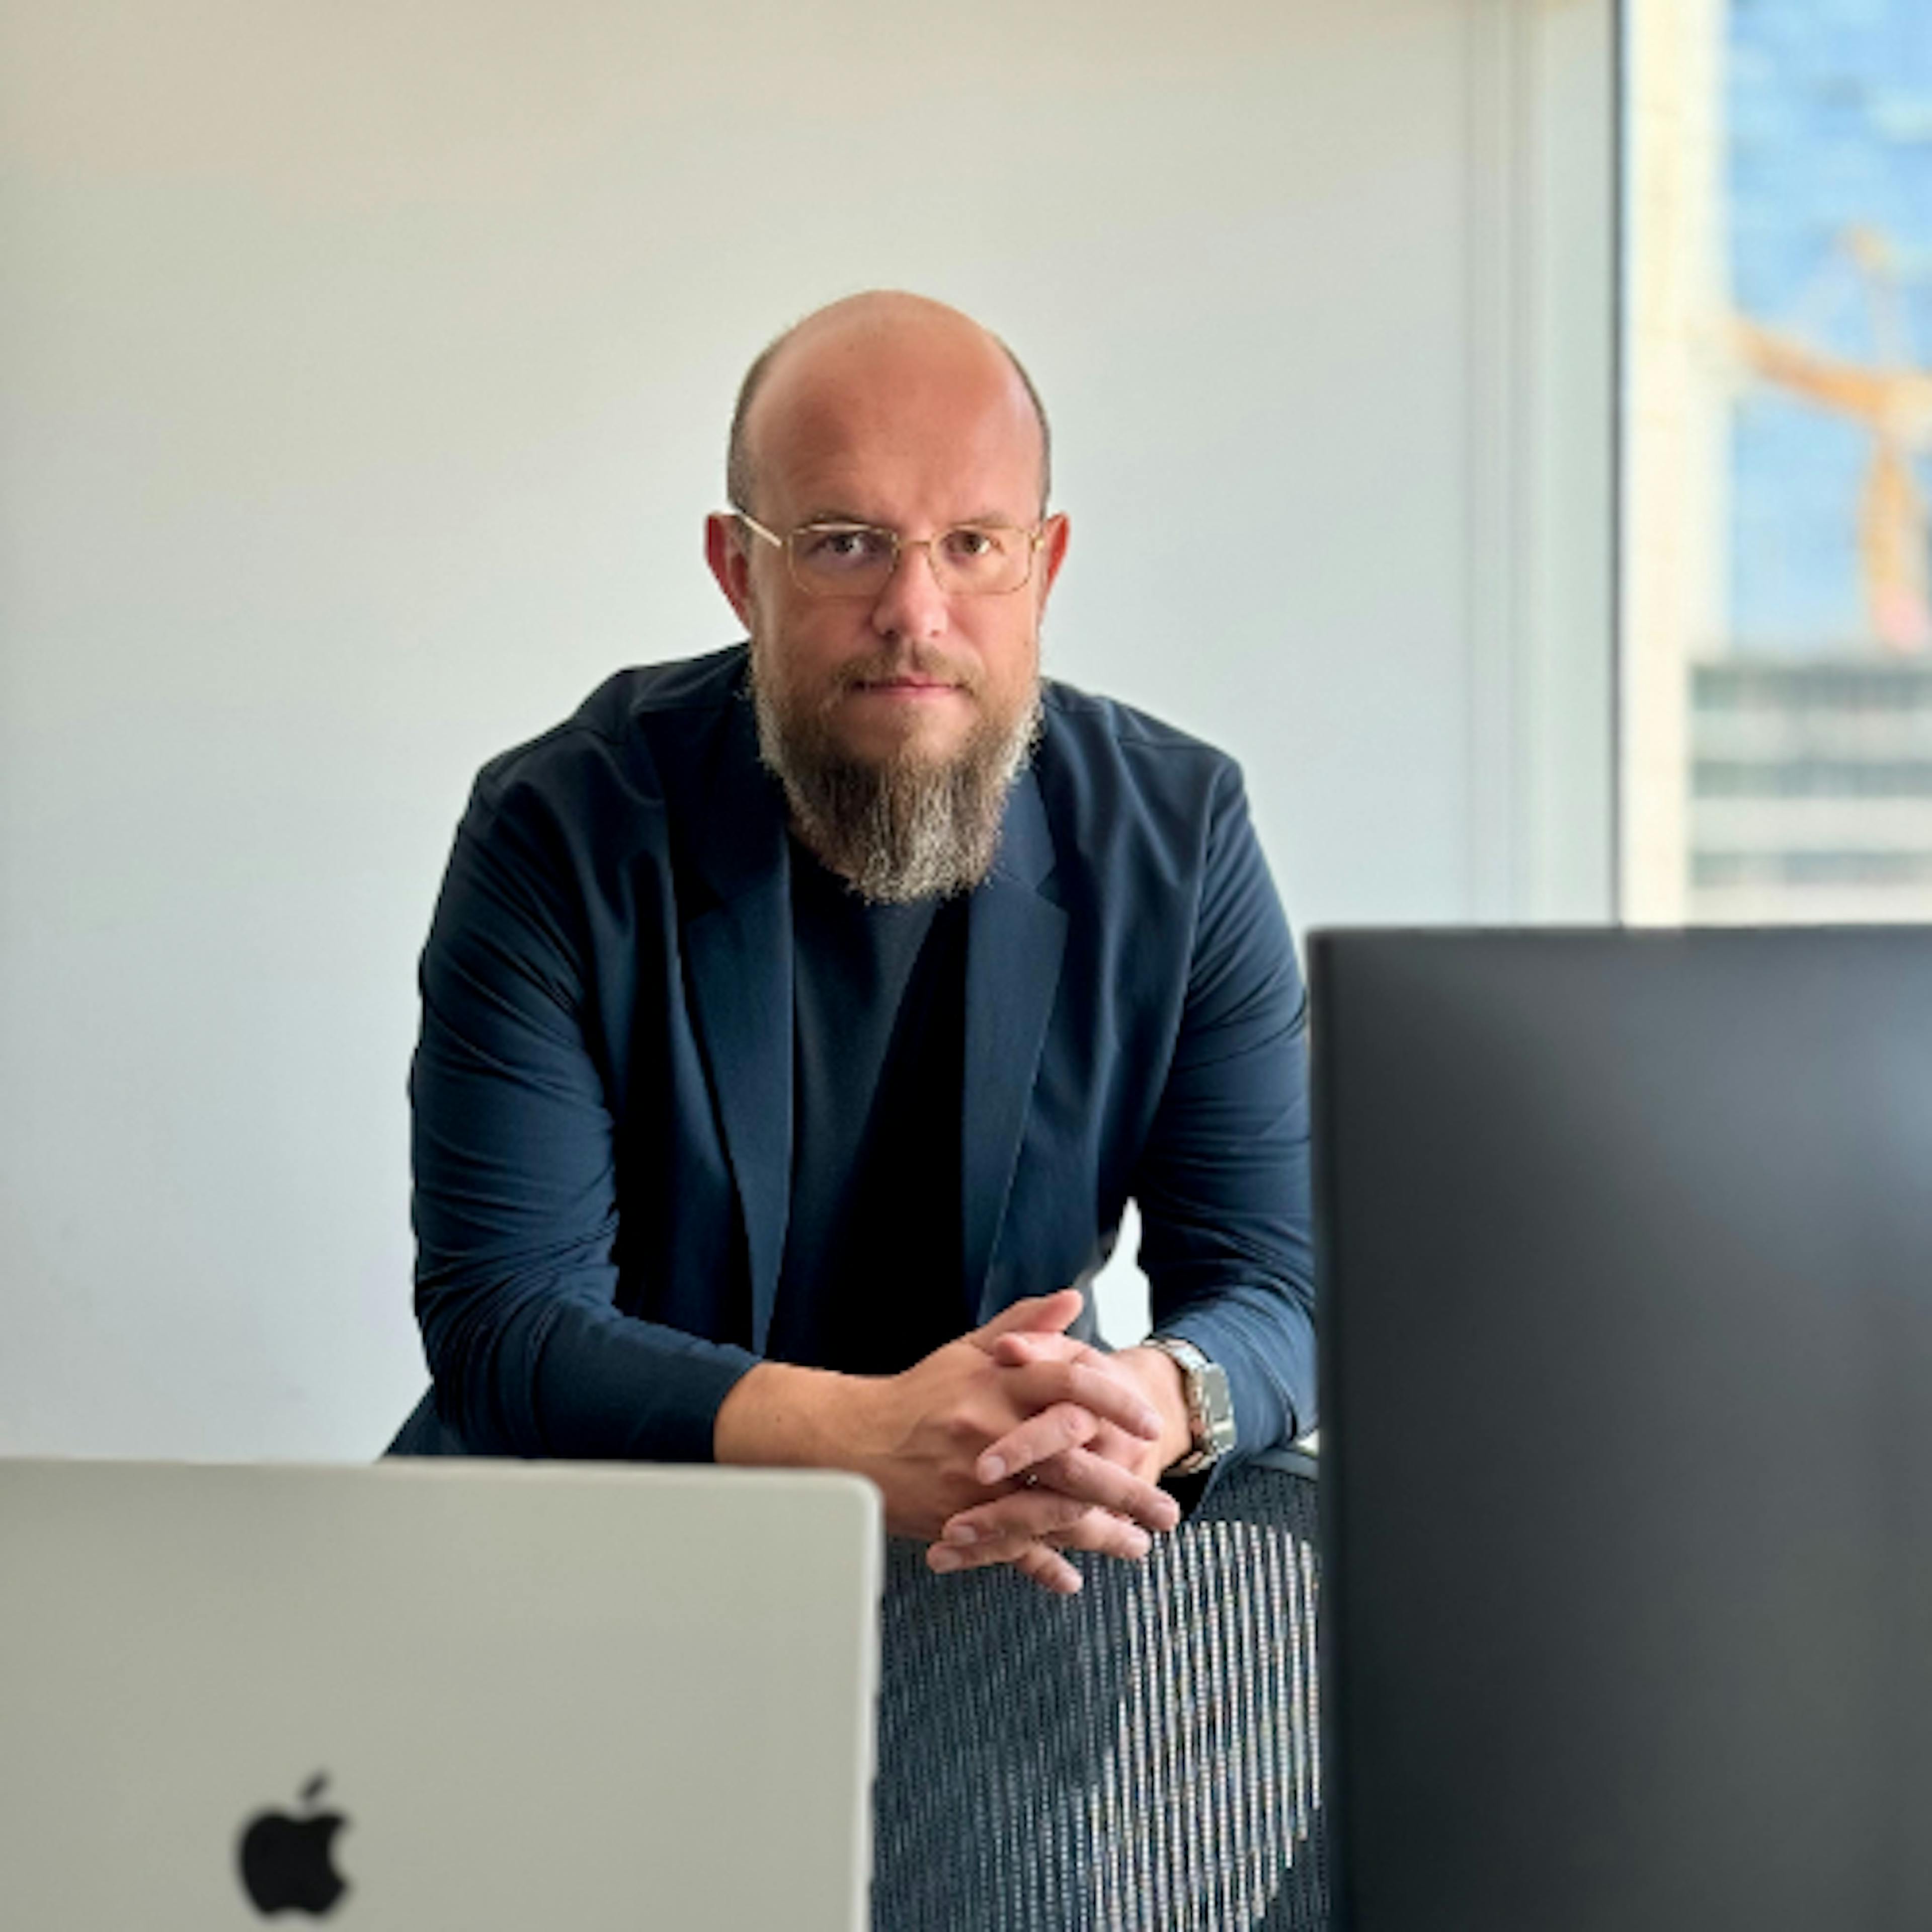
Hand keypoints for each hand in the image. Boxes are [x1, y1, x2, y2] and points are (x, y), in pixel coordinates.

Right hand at [713, 1290, 1176, 1595]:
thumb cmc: (919, 1393)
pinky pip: (1010, 1548)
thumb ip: (1026, 1327)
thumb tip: (1074, 1301)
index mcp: (998, 1383)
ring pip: (1052, 1513)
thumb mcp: (970, 1350)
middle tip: (1169, 1509)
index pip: (1072, 1385)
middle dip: (1127, 1489)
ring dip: (1102, 1534)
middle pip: (1075, 1462)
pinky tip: (1071, 1578)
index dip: (1118, 1403)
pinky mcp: (958, 1519)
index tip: (1151, 1427)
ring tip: (1140, 1545)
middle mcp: (991, 1432)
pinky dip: (1042, 1565)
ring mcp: (975, 1482)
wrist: (851, 1439)